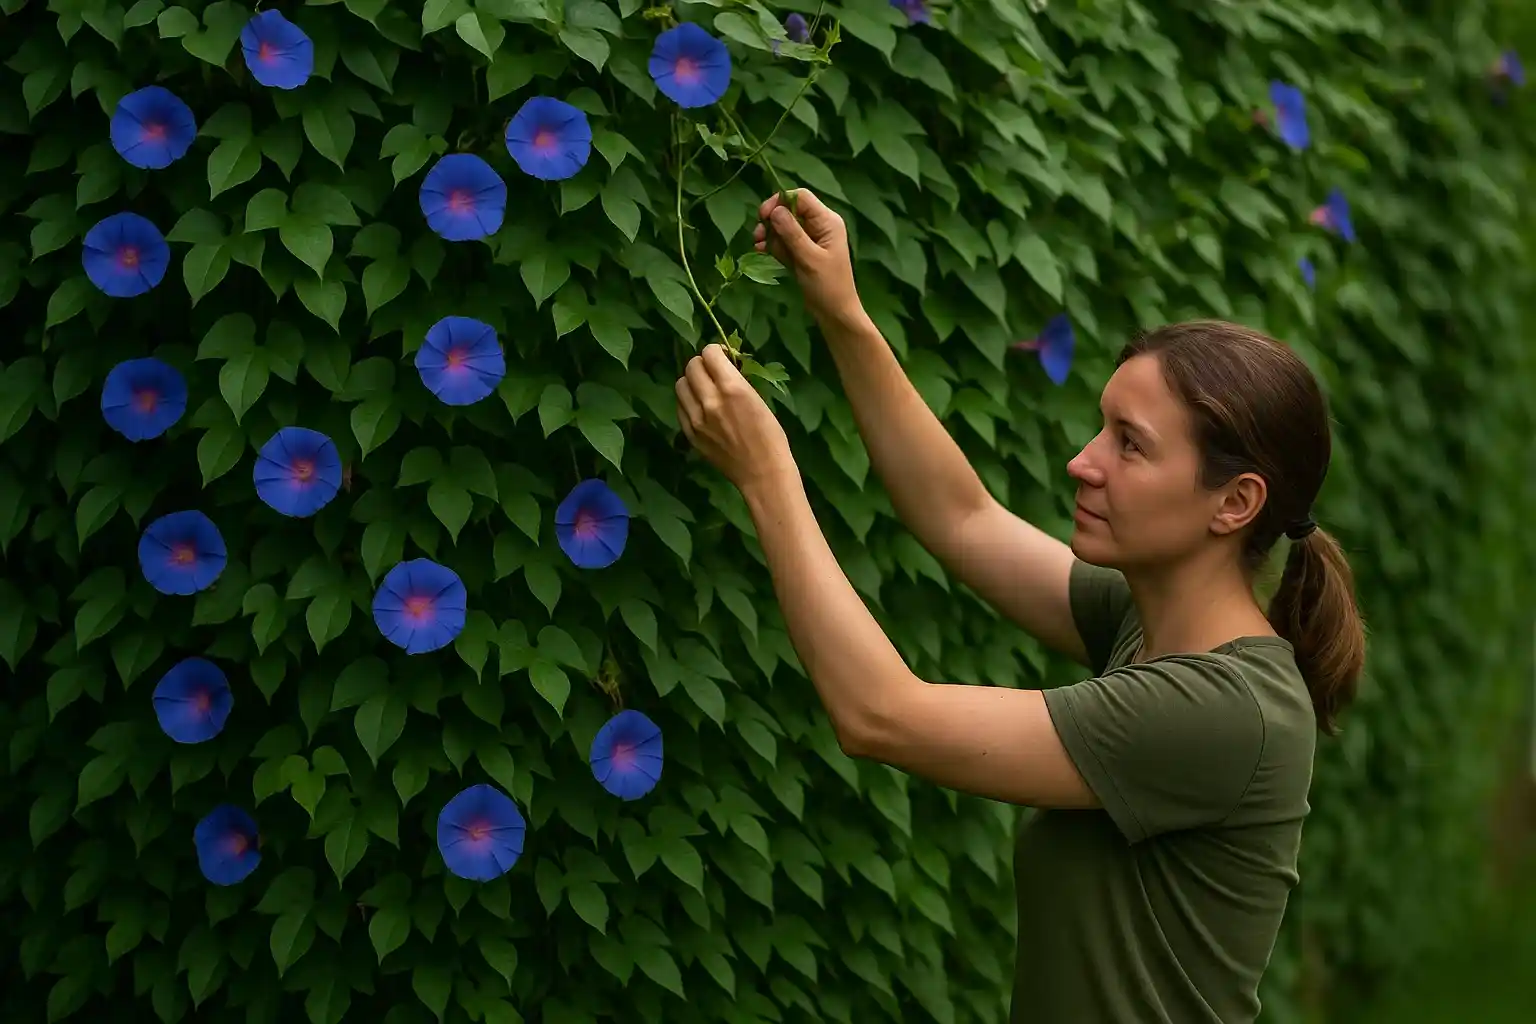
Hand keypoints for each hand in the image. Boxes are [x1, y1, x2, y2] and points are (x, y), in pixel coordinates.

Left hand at [675, 345, 796, 492]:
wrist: (762, 472)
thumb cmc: (771, 436)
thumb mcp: (758, 399)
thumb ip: (736, 381)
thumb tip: (723, 367)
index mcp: (732, 388)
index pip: (709, 353)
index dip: (715, 351)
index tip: (723, 358)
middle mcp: (709, 400)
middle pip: (691, 366)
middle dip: (702, 364)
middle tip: (712, 372)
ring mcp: (696, 419)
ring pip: (680, 385)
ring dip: (691, 381)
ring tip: (703, 389)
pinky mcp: (690, 434)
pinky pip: (680, 407)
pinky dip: (688, 402)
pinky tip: (700, 408)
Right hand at [753, 189, 859, 323]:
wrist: (835, 313)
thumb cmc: (828, 286)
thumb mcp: (809, 258)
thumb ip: (792, 233)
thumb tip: (775, 210)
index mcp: (827, 221)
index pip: (801, 198)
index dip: (780, 202)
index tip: (763, 216)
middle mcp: (819, 225)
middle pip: (790, 210)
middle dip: (772, 220)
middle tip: (758, 235)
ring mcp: (810, 239)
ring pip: (784, 226)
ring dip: (770, 234)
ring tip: (759, 246)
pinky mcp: (802, 252)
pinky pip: (784, 241)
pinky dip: (774, 245)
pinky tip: (763, 251)